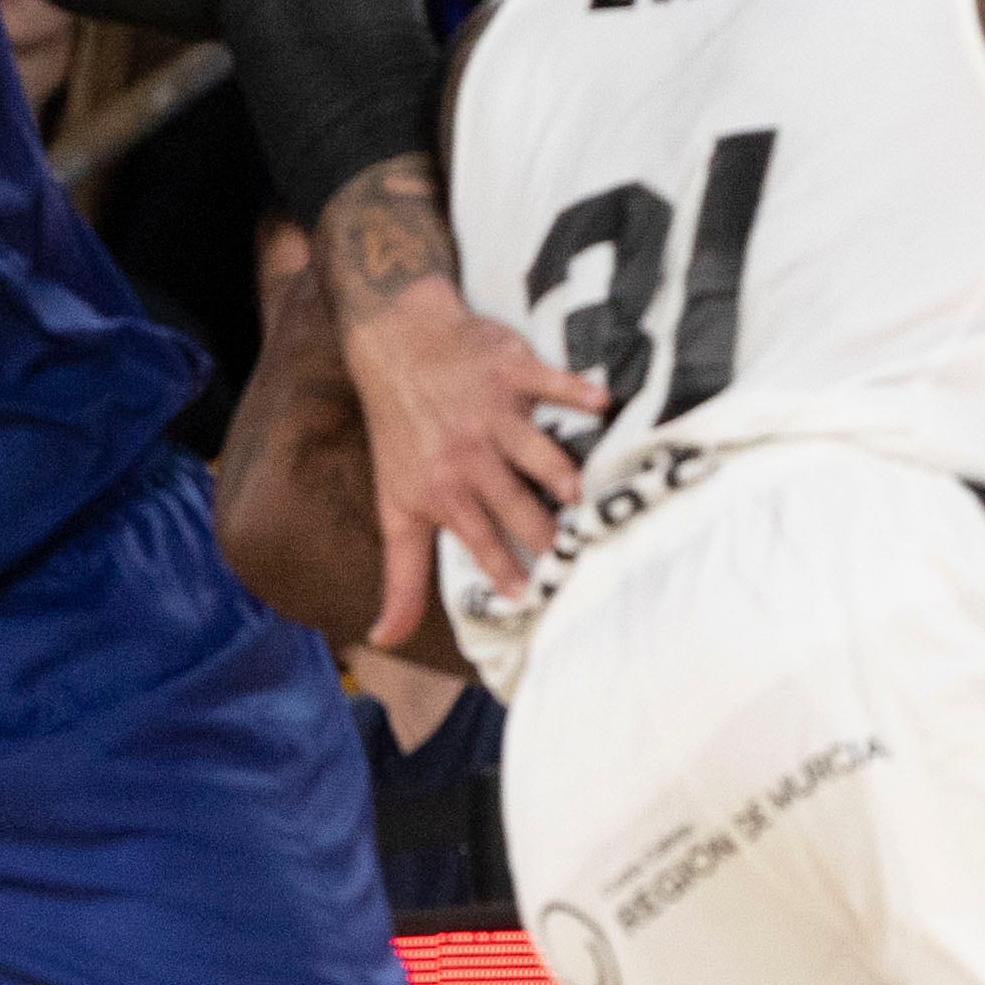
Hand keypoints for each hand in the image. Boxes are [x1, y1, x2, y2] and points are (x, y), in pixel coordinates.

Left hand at [340, 279, 606, 647]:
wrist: (397, 345)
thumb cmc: (403, 435)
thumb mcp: (394, 509)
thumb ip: (401, 578)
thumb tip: (383, 640)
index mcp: (444, 491)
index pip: (480, 541)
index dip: (505, 570)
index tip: (529, 599)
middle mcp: (470, 456)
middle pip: (517, 502)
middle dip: (545, 532)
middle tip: (577, 555)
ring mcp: (494, 414)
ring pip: (536, 449)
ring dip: (560, 472)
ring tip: (583, 495)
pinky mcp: (515, 371)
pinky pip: (552, 383)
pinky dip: (577, 391)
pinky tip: (602, 403)